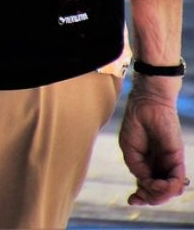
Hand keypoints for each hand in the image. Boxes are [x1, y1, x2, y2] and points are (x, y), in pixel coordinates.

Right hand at [119, 79, 188, 205]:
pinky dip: (170, 186)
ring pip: (170, 190)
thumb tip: (148, 184)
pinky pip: (177, 179)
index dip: (141, 197)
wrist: (146, 105)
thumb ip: (137, 169)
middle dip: (150, 199)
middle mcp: (159, 167)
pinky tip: (162, 185)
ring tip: (152, 189)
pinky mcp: (177, 159)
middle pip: (159, 192)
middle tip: (138, 198)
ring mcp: (168, 164)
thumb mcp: (129, 150)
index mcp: (146, 165)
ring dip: (160, 195)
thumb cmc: (135, 124)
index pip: (147, 187)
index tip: (131, 201)